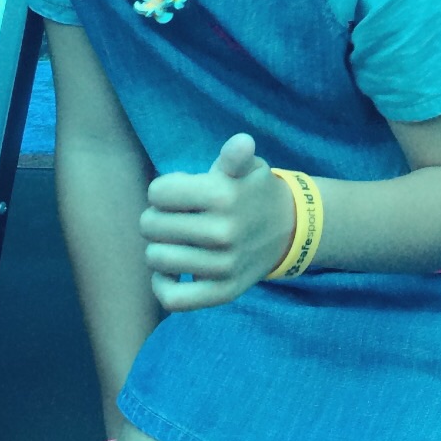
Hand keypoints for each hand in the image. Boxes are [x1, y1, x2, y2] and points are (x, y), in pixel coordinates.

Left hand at [139, 133, 294, 311]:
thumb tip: (241, 142)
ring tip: (172, 240)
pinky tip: (170, 270)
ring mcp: (223, 266)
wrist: (289, 229)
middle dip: (156, 217)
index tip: (179, 192)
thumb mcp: (249, 167)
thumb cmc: (255, 192)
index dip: (163, 190)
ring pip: (156, 259)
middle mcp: (223, 232)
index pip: (157, 193)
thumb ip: (235, 155)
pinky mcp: (223, 292)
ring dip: (157, 247)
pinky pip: (173, 298)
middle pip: (150, 225)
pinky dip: (162, 284)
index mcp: (224, 195)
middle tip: (174, 216)